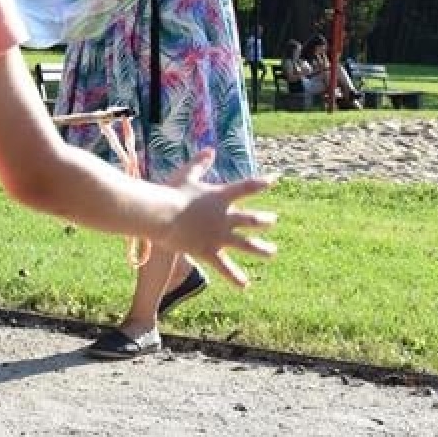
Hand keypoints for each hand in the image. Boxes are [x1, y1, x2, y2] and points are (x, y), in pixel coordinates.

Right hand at [162, 150, 278, 287]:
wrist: (162, 214)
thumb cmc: (171, 192)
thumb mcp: (186, 174)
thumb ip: (200, 163)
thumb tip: (210, 150)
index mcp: (220, 196)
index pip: (247, 187)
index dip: (262, 183)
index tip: (275, 180)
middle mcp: (224, 217)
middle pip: (251, 219)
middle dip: (264, 220)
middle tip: (273, 220)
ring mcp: (219, 235)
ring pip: (246, 244)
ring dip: (261, 249)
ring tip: (272, 252)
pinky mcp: (209, 251)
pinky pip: (225, 267)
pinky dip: (235, 277)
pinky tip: (245, 286)